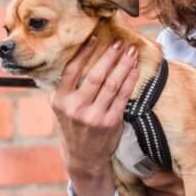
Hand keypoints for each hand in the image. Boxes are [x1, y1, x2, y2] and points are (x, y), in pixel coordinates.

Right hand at [52, 38, 139, 181]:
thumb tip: (81, 56)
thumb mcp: (62, 108)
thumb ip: (68, 87)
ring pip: (112, 84)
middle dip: (110, 57)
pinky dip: (130, 80)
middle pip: (95, 75)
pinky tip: (135, 69)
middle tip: (120, 43)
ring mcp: (93, 116)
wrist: (84, 157)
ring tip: (131, 52)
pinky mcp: (110, 122)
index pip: (72, 70)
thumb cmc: (74, 126)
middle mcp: (75, 108)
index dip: (84, 52)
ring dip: (124, 66)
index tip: (95, 38)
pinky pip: (123, 96)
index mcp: (60, 101)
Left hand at [144, 101, 195, 195]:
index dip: (141, 160)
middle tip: (143, 155)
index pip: (149, 173)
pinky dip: (162, 189)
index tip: (140, 148)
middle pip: (148, 184)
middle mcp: (180, 193)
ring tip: (153, 165)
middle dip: (143, 170)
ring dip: (152, 181)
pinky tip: (167, 177)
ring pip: (155, 193)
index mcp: (185, 177)